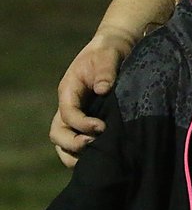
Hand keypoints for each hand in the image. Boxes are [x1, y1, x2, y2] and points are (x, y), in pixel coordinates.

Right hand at [49, 29, 132, 166]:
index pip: (67, 114)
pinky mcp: (88, 121)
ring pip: (63, 142)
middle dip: (72, 144)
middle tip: (93, 145)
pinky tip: (101, 157)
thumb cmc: (109, 52)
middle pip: (58, 133)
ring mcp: (77, 115)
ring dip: (74, 154)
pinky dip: (84, 153)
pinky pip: (78, 141)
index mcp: (69, 91)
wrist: (115, 50)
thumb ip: (106, 71)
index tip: (101, 127)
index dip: (81, 124)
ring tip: (94, 159)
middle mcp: (68, 106)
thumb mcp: (108, 55)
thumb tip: (103, 89)